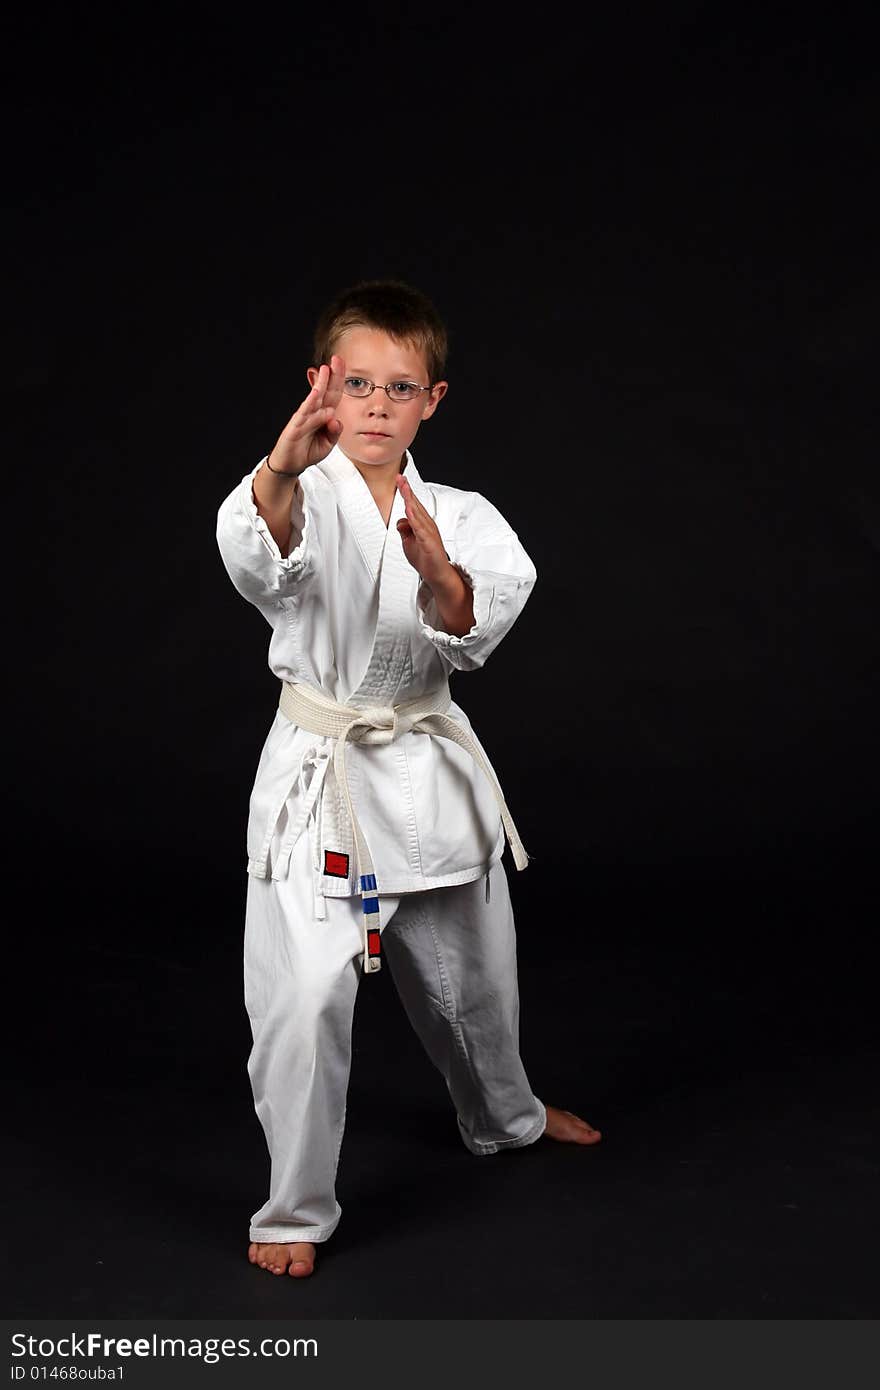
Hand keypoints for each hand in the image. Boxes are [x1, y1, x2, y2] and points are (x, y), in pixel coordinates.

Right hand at [266, 354, 345, 476]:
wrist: (291, 463)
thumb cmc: (308, 451)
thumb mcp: (328, 443)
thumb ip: (334, 432)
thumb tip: (336, 420)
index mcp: (324, 415)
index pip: (334, 394)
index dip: (339, 380)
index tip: (343, 365)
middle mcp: (314, 412)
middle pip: (326, 391)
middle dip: (332, 375)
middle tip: (337, 359)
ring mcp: (304, 417)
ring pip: (315, 398)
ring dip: (321, 384)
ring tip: (325, 370)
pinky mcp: (296, 426)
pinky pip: (305, 413)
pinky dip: (310, 403)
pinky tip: (315, 393)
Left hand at [395, 474, 451, 584]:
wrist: (437, 574)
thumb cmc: (425, 558)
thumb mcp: (409, 542)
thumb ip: (404, 529)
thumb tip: (401, 520)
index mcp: (422, 523)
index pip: (413, 504)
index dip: (406, 492)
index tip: (399, 479)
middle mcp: (427, 525)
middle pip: (415, 504)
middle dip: (407, 490)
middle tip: (400, 477)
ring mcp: (429, 533)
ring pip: (417, 513)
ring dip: (410, 500)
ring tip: (403, 488)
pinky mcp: (429, 543)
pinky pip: (420, 529)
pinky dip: (414, 519)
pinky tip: (409, 511)